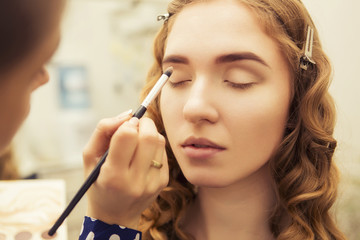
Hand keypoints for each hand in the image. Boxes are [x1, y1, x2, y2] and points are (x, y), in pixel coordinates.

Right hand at [83, 111, 168, 228]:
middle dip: (143, 123)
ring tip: (138, 141)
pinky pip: (163, 152)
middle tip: (135, 126)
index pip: (127, 136)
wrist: (115, 215)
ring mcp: (152, 183)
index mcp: (113, 175)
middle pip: (149, 136)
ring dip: (150, 133)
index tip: (124, 124)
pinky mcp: (163, 182)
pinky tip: (143, 154)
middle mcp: (135, 181)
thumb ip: (103, 131)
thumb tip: (127, 114)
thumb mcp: (90, 157)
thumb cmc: (99, 182)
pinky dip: (154, 146)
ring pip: (159, 141)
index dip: (126, 123)